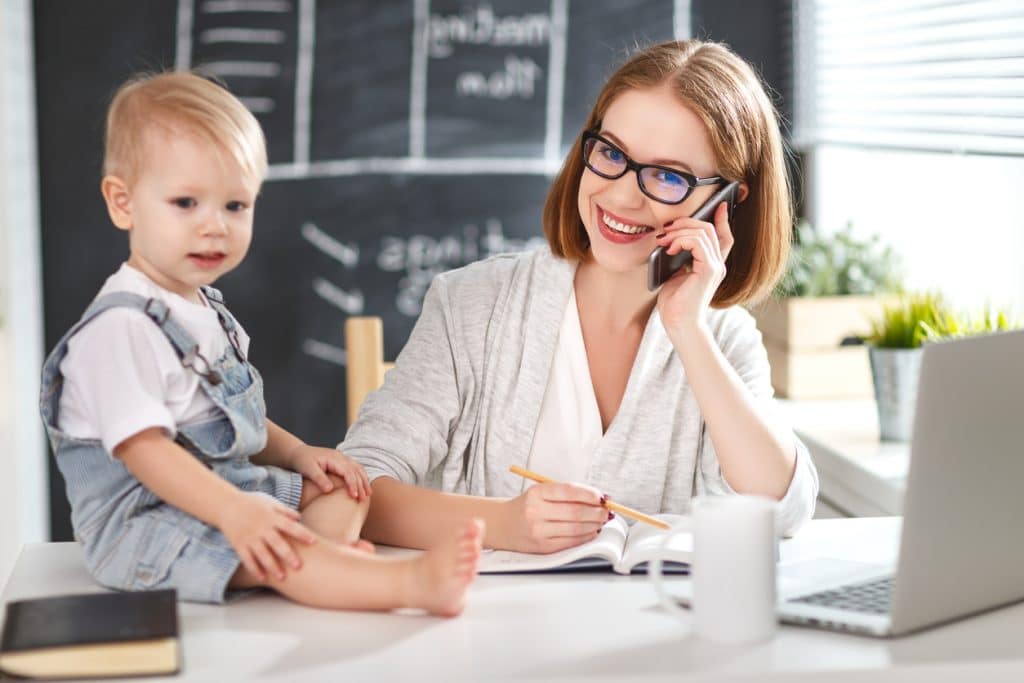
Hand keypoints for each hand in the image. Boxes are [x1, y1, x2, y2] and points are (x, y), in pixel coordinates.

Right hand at [218, 492, 316, 581]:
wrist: (226, 505)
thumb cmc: (252, 503)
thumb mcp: (270, 503)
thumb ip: (285, 511)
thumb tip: (300, 518)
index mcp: (271, 517)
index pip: (289, 526)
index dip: (302, 534)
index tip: (313, 542)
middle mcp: (261, 528)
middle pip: (276, 543)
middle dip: (288, 555)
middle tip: (299, 566)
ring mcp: (249, 537)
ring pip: (262, 554)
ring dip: (272, 566)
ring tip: (283, 577)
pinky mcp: (239, 544)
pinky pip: (247, 559)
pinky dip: (254, 568)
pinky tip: (263, 577)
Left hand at [286, 444, 371, 500]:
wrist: (298, 452)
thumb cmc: (302, 461)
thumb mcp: (308, 469)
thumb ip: (319, 478)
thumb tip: (329, 490)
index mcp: (334, 458)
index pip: (348, 472)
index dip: (352, 484)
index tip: (354, 496)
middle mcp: (341, 456)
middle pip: (356, 470)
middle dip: (361, 485)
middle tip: (363, 499)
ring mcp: (342, 458)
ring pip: (358, 468)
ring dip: (364, 481)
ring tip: (368, 494)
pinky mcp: (341, 461)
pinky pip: (355, 468)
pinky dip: (361, 477)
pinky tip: (362, 485)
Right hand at [504, 482, 610, 553]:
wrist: (502, 524)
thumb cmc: (527, 506)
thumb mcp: (541, 493)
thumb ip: (566, 494)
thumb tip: (598, 500)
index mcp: (536, 493)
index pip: (569, 491)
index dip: (589, 494)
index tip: (602, 497)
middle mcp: (535, 512)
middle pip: (575, 512)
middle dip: (596, 512)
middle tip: (607, 511)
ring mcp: (538, 531)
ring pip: (575, 529)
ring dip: (594, 525)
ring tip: (601, 521)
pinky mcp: (542, 547)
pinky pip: (570, 542)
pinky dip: (585, 537)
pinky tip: (591, 531)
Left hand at [654, 200, 734, 334]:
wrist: (678, 324)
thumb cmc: (675, 303)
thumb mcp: (676, 274)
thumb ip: (680, 258)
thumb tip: (670, 239)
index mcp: (711, 265)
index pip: (724, 237)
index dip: (723, 220)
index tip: (720, 205)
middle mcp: (717, 265)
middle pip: (709, 229)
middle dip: (686, 222)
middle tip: (666, 229)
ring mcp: (715, 267)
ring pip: (703, 233)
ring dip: (679, 231)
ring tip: (664, 240)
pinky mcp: (709, 270)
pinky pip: (698, 242)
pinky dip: (681, 240)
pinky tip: (670, 248)